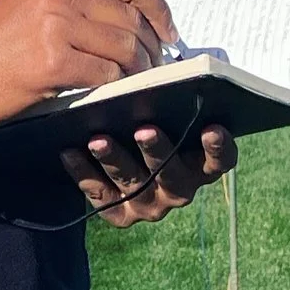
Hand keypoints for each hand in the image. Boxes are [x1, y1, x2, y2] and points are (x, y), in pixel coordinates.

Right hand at [0, 0, 178, 128]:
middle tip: (155, 66)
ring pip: (125, 47)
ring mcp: (57, 22)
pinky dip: (115, 85)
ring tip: (136, 80)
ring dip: (138, 69)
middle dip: (152, 46)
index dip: (158, 8)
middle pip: (131, 17)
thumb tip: (138, 20)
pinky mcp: (53, 59)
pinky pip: (106, 73)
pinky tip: (110, 91)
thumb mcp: (37, 0)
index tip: (169, 32)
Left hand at [61, 121, 236, 227]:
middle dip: (158, 151)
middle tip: (144, 129)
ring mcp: (148, 204)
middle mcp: (179, 189)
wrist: (118, 156)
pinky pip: (100, 195)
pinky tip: (69, 150)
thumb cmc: (150, 122)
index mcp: (200, 165)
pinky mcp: (118, 213)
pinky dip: (84, 172)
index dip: (219, 148)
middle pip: (173, 174)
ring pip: (133, 183)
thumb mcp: (164, 114)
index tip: (212, 127)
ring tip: (98, 139)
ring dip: (115, 159)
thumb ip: (168, 104)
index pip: (220, 161)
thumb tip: (156, 77)